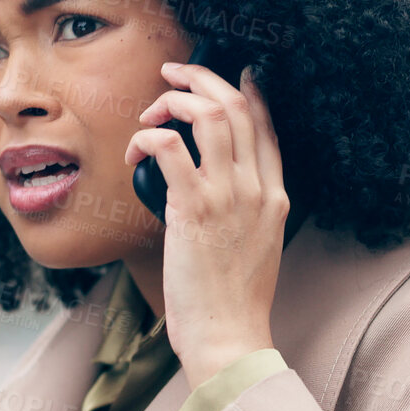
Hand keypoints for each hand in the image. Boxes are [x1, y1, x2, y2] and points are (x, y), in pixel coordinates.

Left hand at [125, 60, 289, 388]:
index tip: (232, 75)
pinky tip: (135, 151)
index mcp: (274, 197)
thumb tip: (211, 191)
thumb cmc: (234, 304)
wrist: (230, 336)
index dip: (248, 93)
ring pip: (208, 115)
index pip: (267, 127)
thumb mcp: (256, 248)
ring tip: (151, 108)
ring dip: (174, 100)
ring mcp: (228, 196)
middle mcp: (256, 189)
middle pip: (237, 108)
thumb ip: (244, 212)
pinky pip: (168, 147)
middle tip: (174, 74)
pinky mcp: (193, 208)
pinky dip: (147, 137)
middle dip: (202, 79)